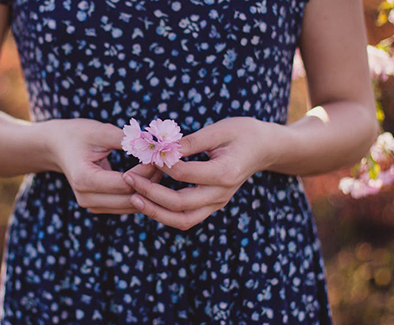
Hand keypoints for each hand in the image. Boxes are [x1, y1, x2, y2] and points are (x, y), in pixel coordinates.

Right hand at [46, 119, 161, 214]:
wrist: (57, 147)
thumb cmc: (78, 135)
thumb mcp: (100, 131)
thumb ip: (126, 139)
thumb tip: (154, 144)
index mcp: (84, 179)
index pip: (126, 183)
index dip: (147, 171)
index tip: (160, 156)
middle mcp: (86, 198)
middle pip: (131, 198)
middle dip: (151, 182)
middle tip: (165, 163)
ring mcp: (92, 206)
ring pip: (132, 206)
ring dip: (149, 190)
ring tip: (160, 168)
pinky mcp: (99, 208)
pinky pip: (127, 206)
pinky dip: (141, 194)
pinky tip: (150, 177)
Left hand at [122, 117, 279, 229]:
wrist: (264, 148)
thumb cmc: (242, 133)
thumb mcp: (218, 129)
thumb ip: (190, 141)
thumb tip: (162, 148)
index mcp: (224, 173)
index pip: (184, 174)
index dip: (160, 164)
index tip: (145, 153)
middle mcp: (221, 194)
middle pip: (180, 204)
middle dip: (150, 193)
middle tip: (128, 178)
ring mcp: (217, 203)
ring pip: (182, 220)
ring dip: (155, 211)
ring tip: (133, 198)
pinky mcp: (212, 206)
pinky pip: (186, 218)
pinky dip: (165, 213)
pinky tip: (148, 200)